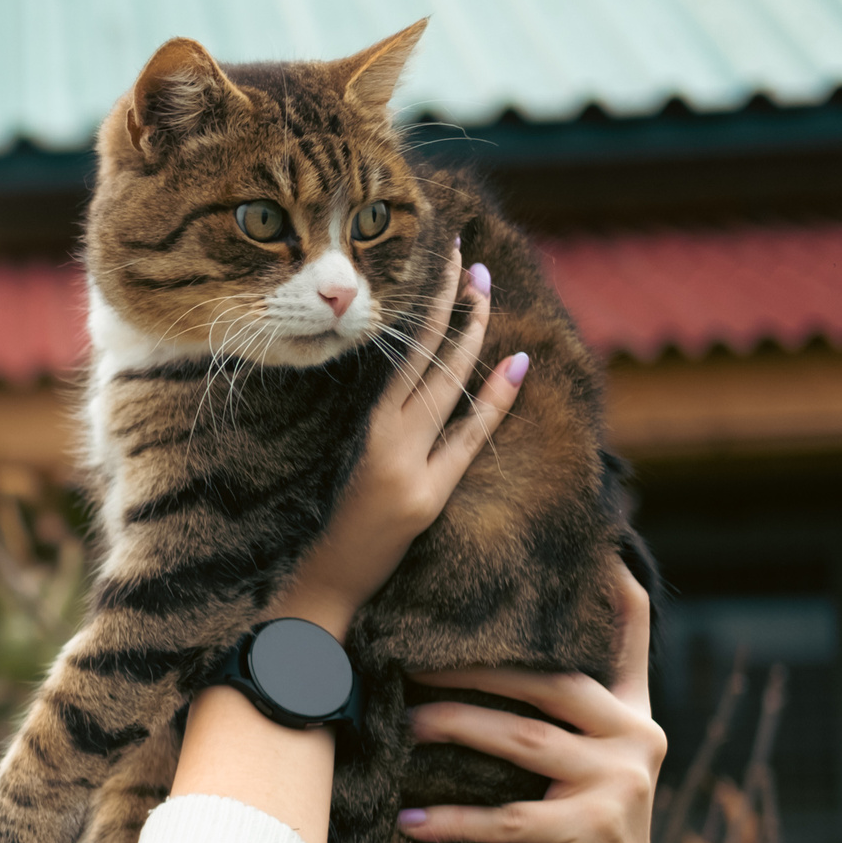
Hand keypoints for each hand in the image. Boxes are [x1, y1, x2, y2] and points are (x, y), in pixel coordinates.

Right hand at [273, 241, 526, 635]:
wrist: (325, 581)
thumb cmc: (339, 524)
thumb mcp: (360, 463)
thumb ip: (392, 427)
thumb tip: (426, 385)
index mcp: (368, 427)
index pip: (405, 353)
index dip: (428, 309)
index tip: (445, 267)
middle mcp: (385, 438)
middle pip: (426, 359)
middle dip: (454, 307)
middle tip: (473, 261)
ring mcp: (406, 465)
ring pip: (445, 387)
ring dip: (472, 337)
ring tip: (489, 295)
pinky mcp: (424, 495)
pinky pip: (466, 439)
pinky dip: (493, 402)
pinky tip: (516, 364)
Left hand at [399, 567, 666, 842]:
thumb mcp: (566, 774)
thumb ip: (546, 719)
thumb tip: (466, 662)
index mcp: (631, 716)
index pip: (632, 634)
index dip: (615, 585)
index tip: (591, 538)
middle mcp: (638, 739)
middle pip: (548, 681)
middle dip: (474, 665)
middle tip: (407, 653)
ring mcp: (621, 785)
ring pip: (519, 740)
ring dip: (449, 728)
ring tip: (398, 722)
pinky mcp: (594, 831)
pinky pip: (506, 815)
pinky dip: (450, 817)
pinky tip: (407, 820)